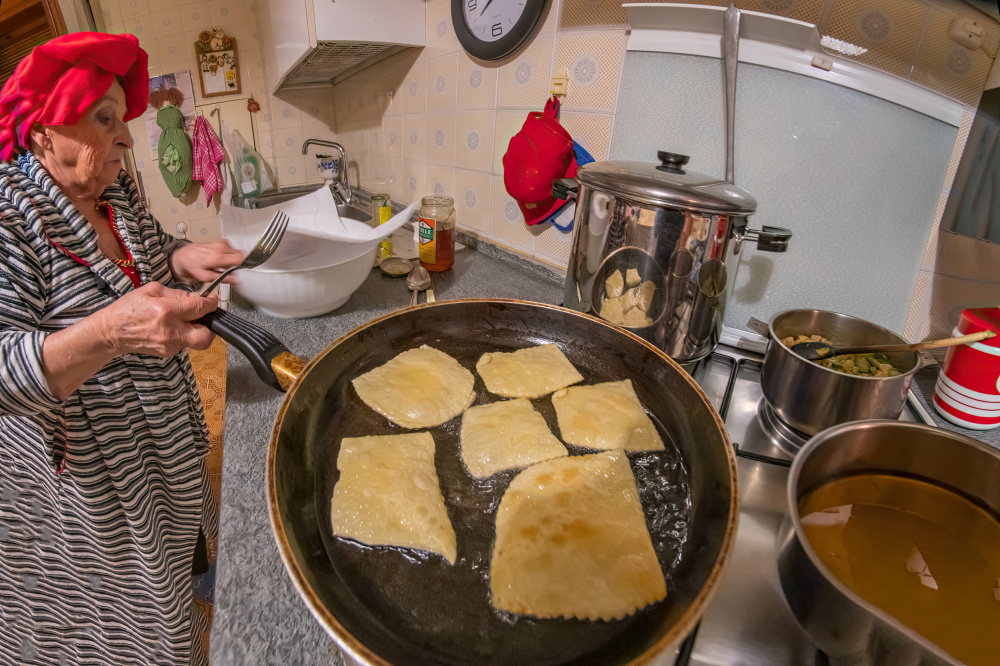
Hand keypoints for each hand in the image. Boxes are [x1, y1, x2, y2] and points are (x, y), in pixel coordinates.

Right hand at [98, 282, 218, 356]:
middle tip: (204, 317)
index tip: (212, 300)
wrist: (111, 332)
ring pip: (197, 342)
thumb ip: (177, 294)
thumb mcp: (151, 291)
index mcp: (167, 311)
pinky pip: (185, 344)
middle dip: (211, 326)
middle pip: (207, 336)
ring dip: (195, 330)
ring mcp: (169, 345)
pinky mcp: (167, 353)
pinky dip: (184, 335)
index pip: (200, 308)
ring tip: (182, 321)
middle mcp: (170, 330)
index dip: (211, 303)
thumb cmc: (128, 309)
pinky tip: (171, 329)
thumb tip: (196, 298)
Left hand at [169, 240, 244, 286]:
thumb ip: (222, 278)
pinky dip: (229, 255)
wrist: (184, 255)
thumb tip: (235, 280)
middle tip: (231, 271)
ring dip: (233, 260)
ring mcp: (221, 243)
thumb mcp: (206, 277)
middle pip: (241, 255)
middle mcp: (221, 247)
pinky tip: (221, 260)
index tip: (242, 271)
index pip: (241, 258)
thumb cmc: (192, 265)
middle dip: (238, 264)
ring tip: (223, 266)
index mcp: (219, 256)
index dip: (244, 266)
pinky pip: (231, 249)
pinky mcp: (221, 242)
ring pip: (236, 252)